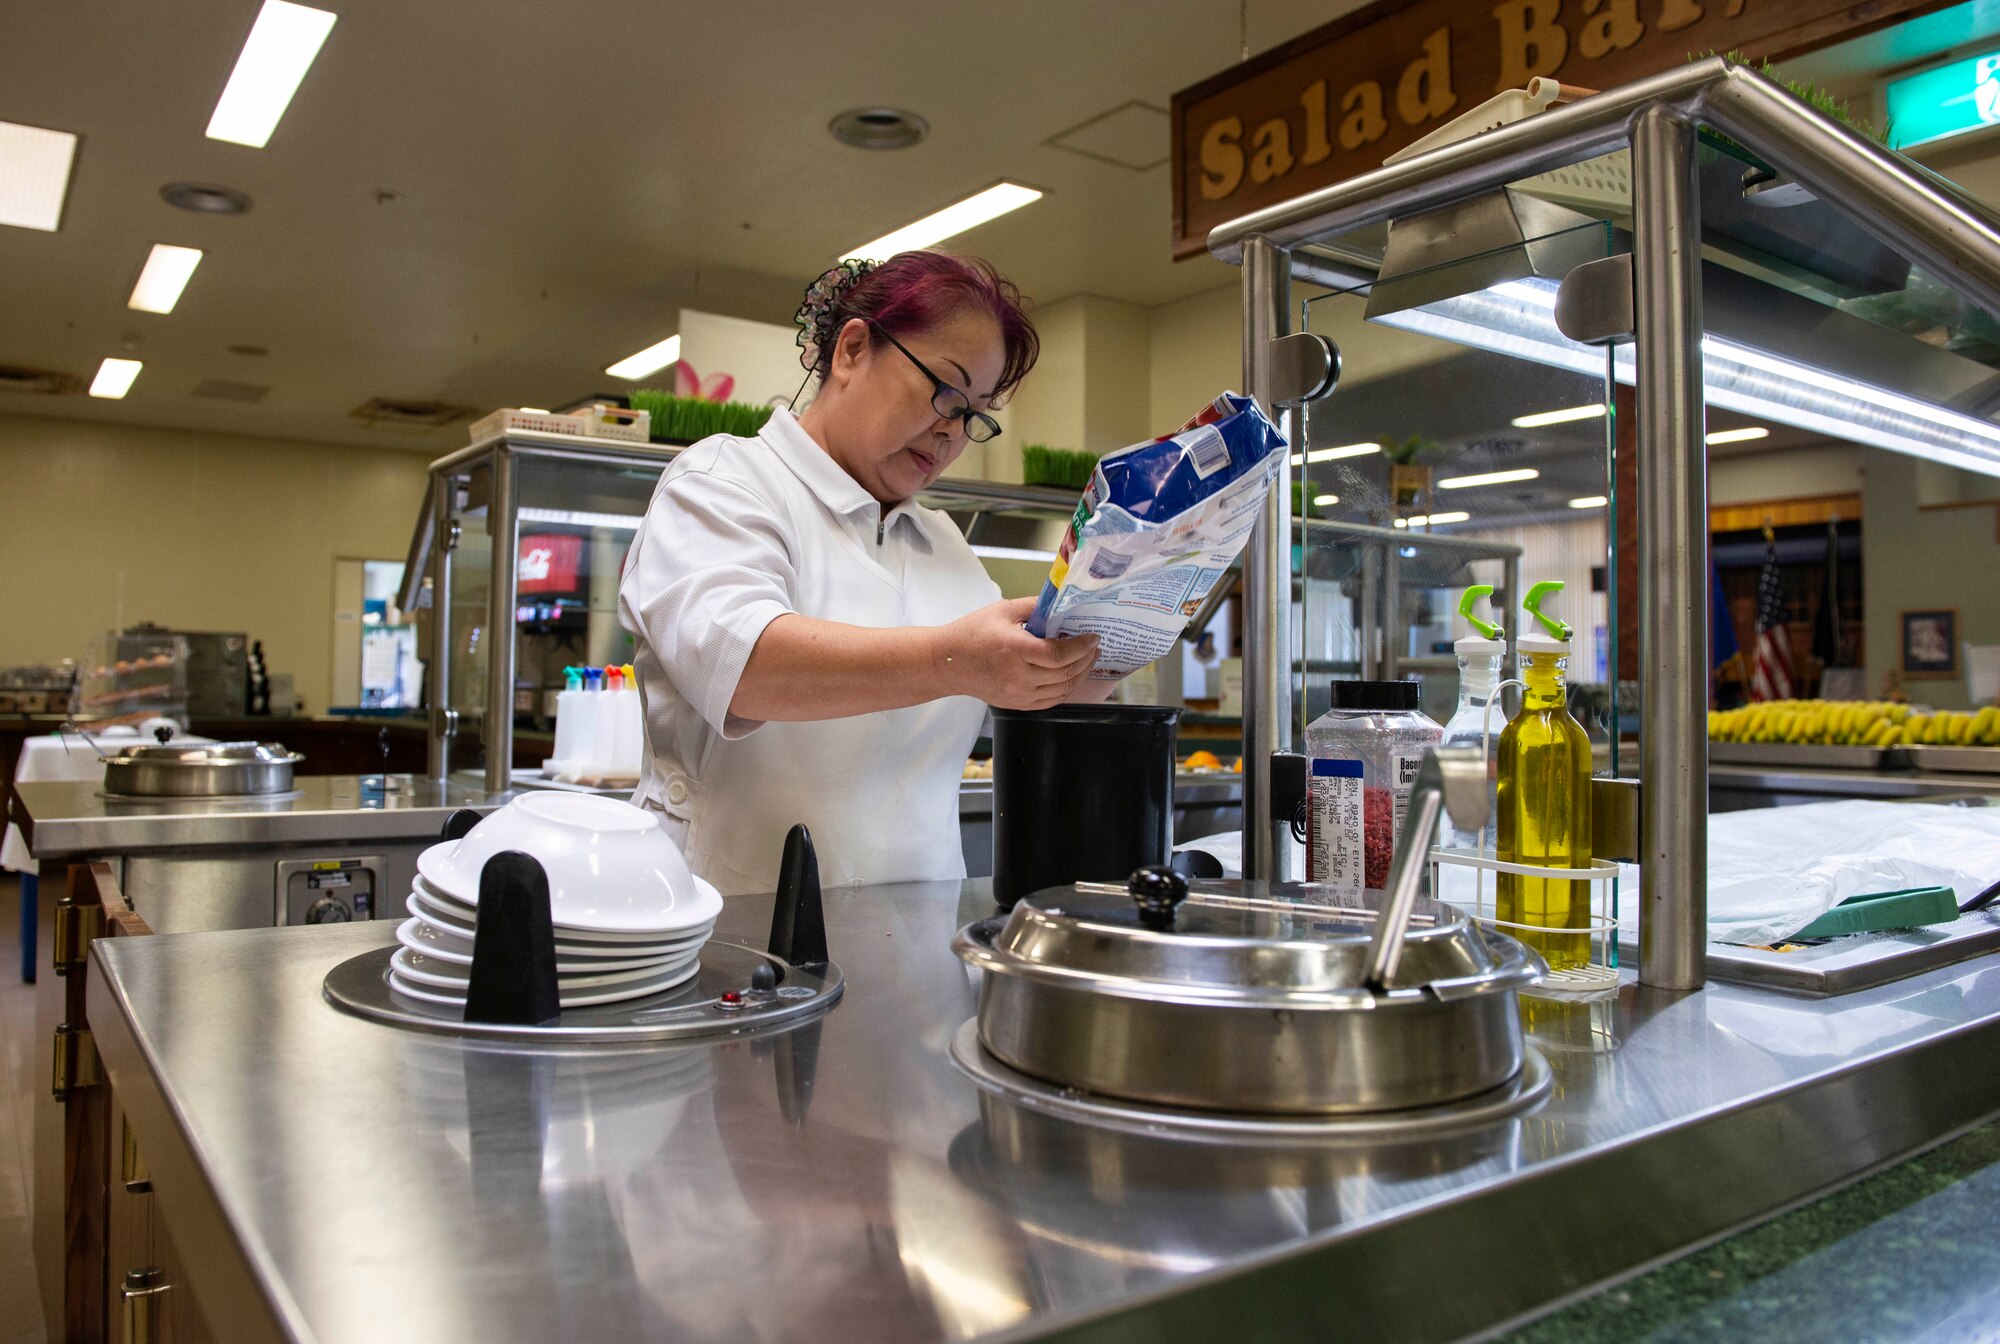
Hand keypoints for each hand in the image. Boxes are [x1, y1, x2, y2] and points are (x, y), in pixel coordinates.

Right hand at [934, 597, 1099, 709]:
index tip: (1093, 637)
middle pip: (1065, 673)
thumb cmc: (971, 634)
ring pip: (1061, 690)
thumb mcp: (1002, 611)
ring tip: (1087, 661)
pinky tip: (1071, 677)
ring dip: (1080, 675)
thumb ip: (1034, 606)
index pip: (1059, 654)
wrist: (947, 663)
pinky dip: (1066, 690)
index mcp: (1015, 649)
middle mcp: (1018, 676)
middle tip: (1095, 647)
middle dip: (1086, 660)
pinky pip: (1050, 701)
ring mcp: (1018, 694)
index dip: (1081, 647)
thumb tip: (1059, 605)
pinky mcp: (1017, 704)